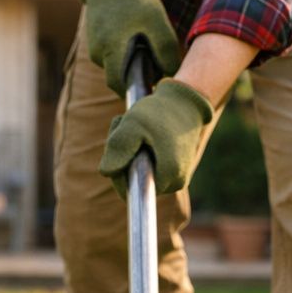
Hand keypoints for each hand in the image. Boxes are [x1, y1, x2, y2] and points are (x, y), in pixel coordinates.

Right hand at [80, 0, 182, 94]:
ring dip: (130, 64)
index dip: (134, 91)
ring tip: (144, 46)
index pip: (118, 85)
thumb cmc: (135, 1)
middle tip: (153, 67)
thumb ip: (165, 49)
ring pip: (115, 67)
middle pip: (118, 79)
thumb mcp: (156, 21)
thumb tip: (170, 74)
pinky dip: (124, 54)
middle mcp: (98, 53)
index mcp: (111, 50)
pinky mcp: (95, 43)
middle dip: (135, 77)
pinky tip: (133, 40)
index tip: (150, 90)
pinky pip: (111, 57)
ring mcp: (94, 48)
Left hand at [98, 80, 213, 196]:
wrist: (185, 103)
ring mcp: (178, 179)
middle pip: (136, 183)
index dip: (117, 170)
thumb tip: (106, 172)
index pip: (131, 189)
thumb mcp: (133, 124)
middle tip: (124, 128)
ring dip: (131, 155)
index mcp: (169, 175)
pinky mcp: (177, 173)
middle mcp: (176, 183)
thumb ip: (118, 147)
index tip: (118, 141)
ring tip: (136, 131)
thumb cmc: (160, 111)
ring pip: (143, 176)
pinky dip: (142, 155)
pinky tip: (145, 137)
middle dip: (124, 159)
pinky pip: (152, 171)